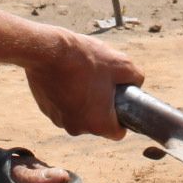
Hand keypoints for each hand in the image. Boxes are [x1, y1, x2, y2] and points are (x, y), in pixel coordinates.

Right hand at [22, 29, 143, 140]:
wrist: (47, 50)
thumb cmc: (85, 59)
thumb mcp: (121, 64)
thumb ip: (136, 78)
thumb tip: (137, 83)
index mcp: (98, 124)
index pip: (118, 132)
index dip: (122, 117)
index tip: (119, 101)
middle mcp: (77, 128)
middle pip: (97, 122)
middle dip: (101, 106)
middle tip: (100, 82)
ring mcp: (58, 120)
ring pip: (79, 114)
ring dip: (82, 100)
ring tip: (82, 76)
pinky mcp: (45, 109)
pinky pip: (63, 106)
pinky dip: (66, 95)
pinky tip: (67, 76)